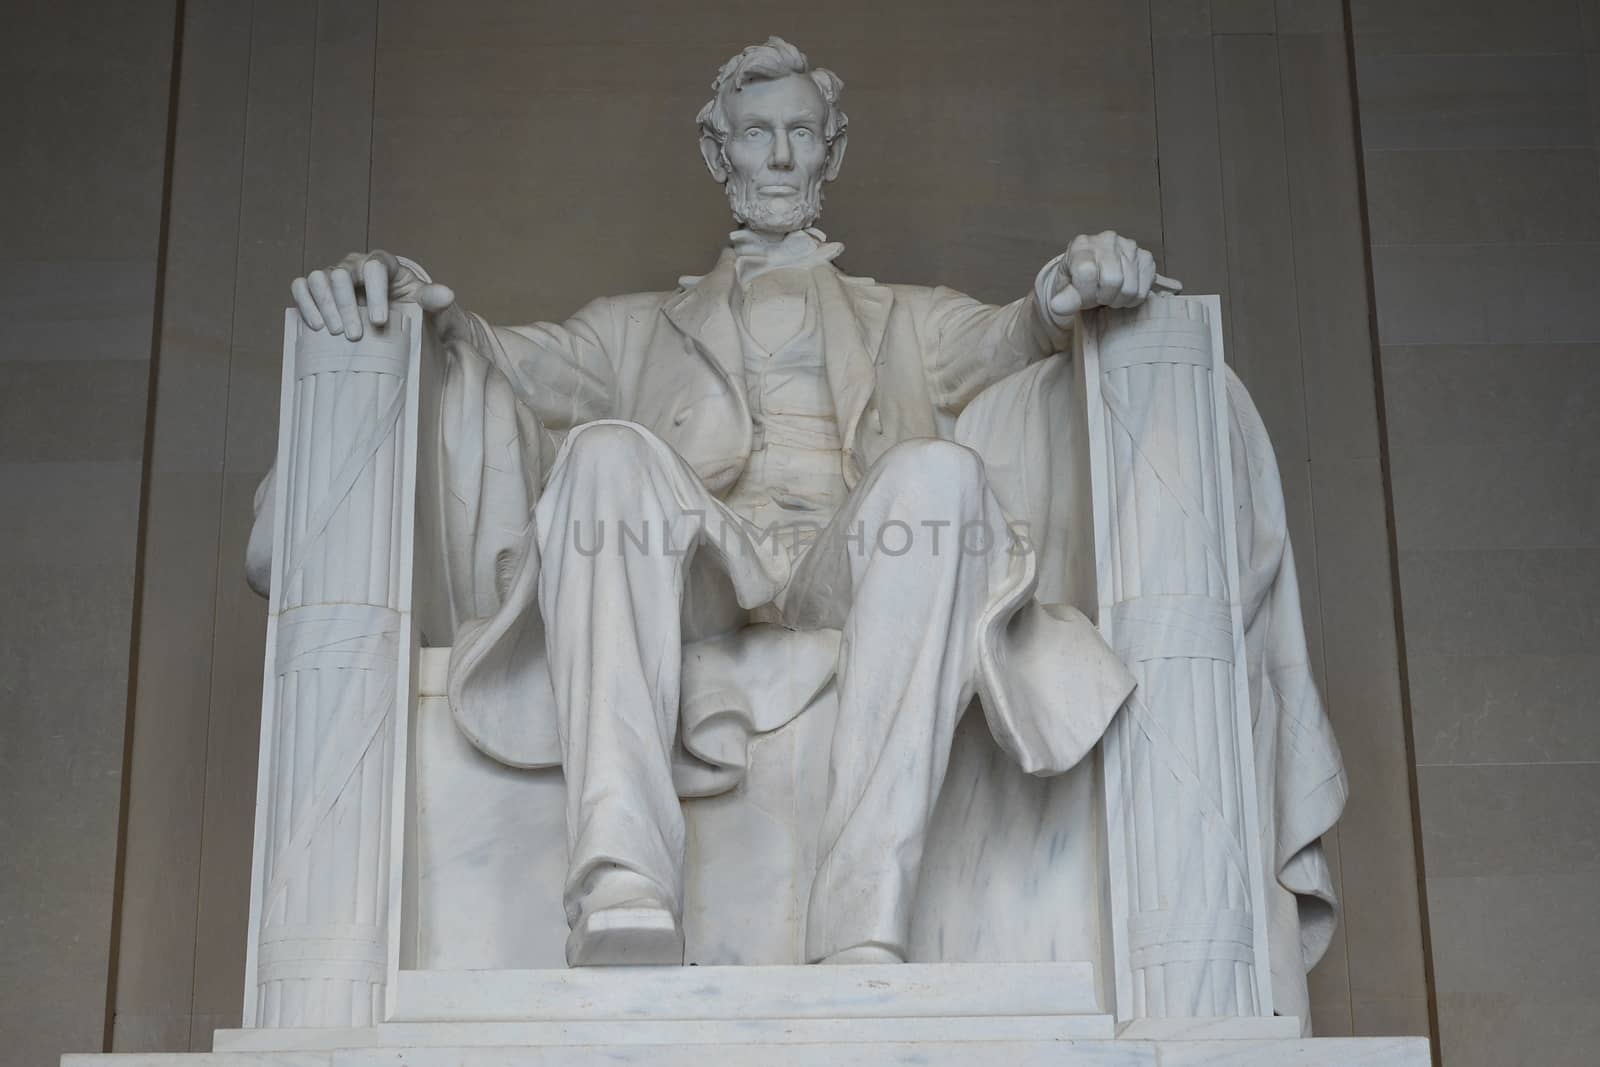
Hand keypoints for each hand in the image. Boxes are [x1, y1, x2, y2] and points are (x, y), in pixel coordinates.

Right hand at [289, 250, 456, 339]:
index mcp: (382, 264)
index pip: (374, 268)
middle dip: (346, 306)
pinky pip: (302, 287)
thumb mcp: (427, 305)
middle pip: (341, 275)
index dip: (375, 293)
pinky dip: (305, 303)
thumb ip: (434, 299)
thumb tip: (446, 294)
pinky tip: (316, 326)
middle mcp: (354, 265)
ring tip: (335, 333)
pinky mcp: (318, 289)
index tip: (380, 321)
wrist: (396, 317)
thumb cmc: (411, 308)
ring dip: (325, 306)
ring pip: (319, 279)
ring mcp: (333, 275)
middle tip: (355, 335)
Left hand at [1037, 231, 1157, 328]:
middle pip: (1113, 281)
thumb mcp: (1065, 291)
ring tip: (1109, 294)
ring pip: (1130, 288)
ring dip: (1118, 300)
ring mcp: (1129, 246)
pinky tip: (1122, 291)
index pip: (1088, 272)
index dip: (1085, 293)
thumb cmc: (1077, 282)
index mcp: (1082, 244)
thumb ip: (1064, 298)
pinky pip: (1144, 289)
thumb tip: (1057, 306)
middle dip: (1103, 297)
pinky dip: (1133, 298)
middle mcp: (1107, 239)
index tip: (1082, 295)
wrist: (1092, 275)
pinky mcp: (1146, 257)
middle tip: (1097, 296)